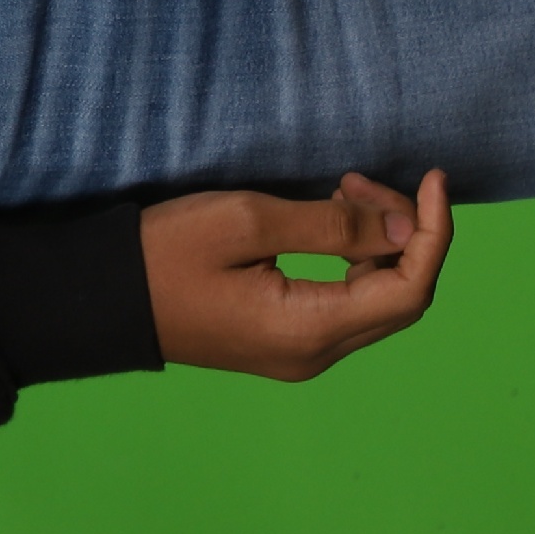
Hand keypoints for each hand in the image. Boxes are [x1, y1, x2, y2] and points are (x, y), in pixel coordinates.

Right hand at [141, 171, 454, 380]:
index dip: (435, 230)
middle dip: (405, 233)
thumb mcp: (246, 222)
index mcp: (310, 330)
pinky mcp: (281, 344)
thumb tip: (404, 226)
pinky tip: (327, 226)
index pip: (411, 287)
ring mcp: (298, 355)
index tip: (432, 178)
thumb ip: (331, 225)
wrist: (99, 300)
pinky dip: (354, 263)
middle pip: (402, 298)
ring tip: (342, 192)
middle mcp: (315, 354)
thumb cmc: (163, 254)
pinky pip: (345, 306)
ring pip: (376, 302)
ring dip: (378, 245)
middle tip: (360, 179)